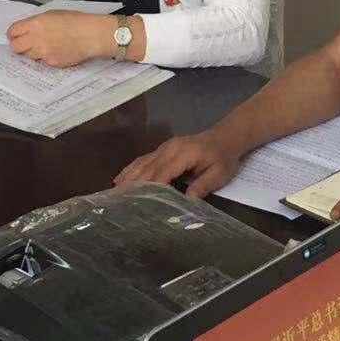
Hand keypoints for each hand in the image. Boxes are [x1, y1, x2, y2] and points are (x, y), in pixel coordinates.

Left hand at [6, 10, 108, 67]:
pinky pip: (43, 62)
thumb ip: (36, 22)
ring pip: (28, 56)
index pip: (12, 32)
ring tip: (46, 46)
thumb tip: (27, 28)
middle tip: (24, 43)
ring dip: (33, 52)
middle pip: (15, 47)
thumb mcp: (53, 14)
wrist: (92, 35)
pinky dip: (47, 57)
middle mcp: (37, 39)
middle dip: (18, 45)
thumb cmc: (77, 22)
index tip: (15, 36)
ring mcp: (44, 53)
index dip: (12, 34)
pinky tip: (57, 50)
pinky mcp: (52, 63)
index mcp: (36, 23)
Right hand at [114, 133, 241, 198]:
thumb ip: (202, 186)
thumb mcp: (218, 174)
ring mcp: (164, 147)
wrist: (225, 137)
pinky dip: (131, 169)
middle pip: (147, 169)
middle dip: (132, 185)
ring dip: (128, 177)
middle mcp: (169, 149)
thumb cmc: (223, 157)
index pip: (162, 174)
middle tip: (118, 202)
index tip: (138, 203)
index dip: (150, 188)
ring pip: (141, 163)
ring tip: (114, 193)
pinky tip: (120, 178)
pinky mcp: (163, 149)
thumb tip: (185, 202)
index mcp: (182, 154)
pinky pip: (144, 159)